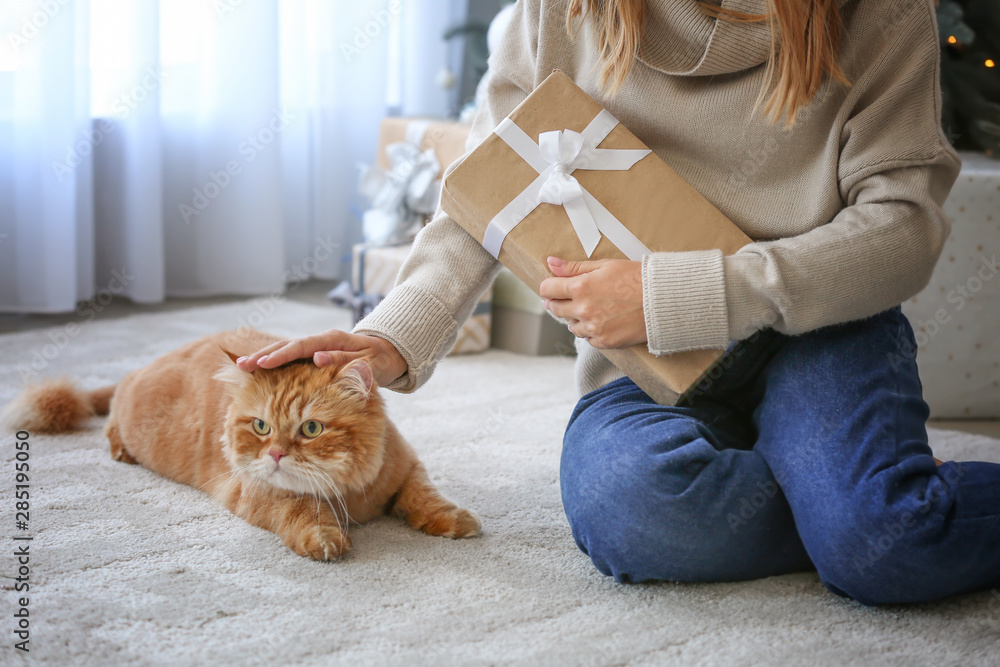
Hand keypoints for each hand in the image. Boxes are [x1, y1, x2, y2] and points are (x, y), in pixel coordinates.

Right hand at [236, 329, 406, 386]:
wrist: (390, 355)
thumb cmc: (381, 360)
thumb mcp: (370, 362)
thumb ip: (345, 360)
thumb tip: (317, 358)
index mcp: (332, 339)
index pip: (302, 346)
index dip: (282, 355)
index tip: (263, 363)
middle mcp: (321, 341)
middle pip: (288, 346)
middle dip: (264, 355)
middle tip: (242, 365)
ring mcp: (317, 348)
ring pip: (287, 352)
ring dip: (265, 359)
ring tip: (243, 367)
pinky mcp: (316, 357)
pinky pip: (292, 360)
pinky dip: (276, 364)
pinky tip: (259, 372)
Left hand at [539, 256, 646, 349]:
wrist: (663, 301)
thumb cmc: (638, 278)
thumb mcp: (605, 266)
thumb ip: (575, 267)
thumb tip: (551, 263)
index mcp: (581, 287)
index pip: (548, 289)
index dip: (549, 287)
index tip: (555, 287)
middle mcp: (584, 310)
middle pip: (555, 309)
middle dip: (559, 302)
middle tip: (570, 298)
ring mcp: (593, 328)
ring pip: (571, 326)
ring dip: (576, 318)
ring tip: (594, 308)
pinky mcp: (604, 342)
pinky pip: (588, 338)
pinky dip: (592, 331)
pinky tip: (604, 320)